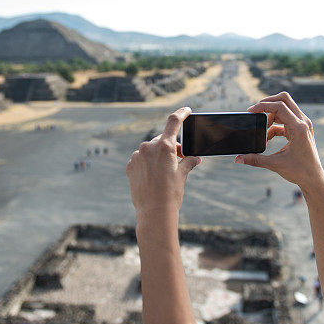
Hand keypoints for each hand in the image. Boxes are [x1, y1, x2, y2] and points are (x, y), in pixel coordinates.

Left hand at [126, 107, 200, 237]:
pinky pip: (141, 159)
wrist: (154, 213)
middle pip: (163, 140)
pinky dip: (148, 164)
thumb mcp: (182, 175)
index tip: (186, 110)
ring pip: (151, 150)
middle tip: (180, 158)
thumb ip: (187, 162)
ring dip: (158, 156)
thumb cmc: (171, 194)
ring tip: (165, 173)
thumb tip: (193, 158)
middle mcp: (148, 148)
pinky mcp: (130, 166)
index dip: (181, 113)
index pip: (173, 122)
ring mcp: (137, 156)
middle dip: (172, 147)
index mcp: (164, 147)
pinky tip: (153, 177)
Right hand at [236, 92, 323, 187]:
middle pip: (284, 99)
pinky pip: (286, 119)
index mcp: (299, 128)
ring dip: (271, 115)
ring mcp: (303, 124)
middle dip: (268, 103)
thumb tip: (237, 159)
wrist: (314, 179)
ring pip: (285, 108)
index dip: (263, 105)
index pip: (279, 106)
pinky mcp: (301, 129)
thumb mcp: (275, 164)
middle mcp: (303, 122)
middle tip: (256, 112)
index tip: (251, 111)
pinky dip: (275, 125)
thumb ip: (255, 160)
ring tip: (262, 130)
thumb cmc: (299, 171)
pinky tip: (268, 137)